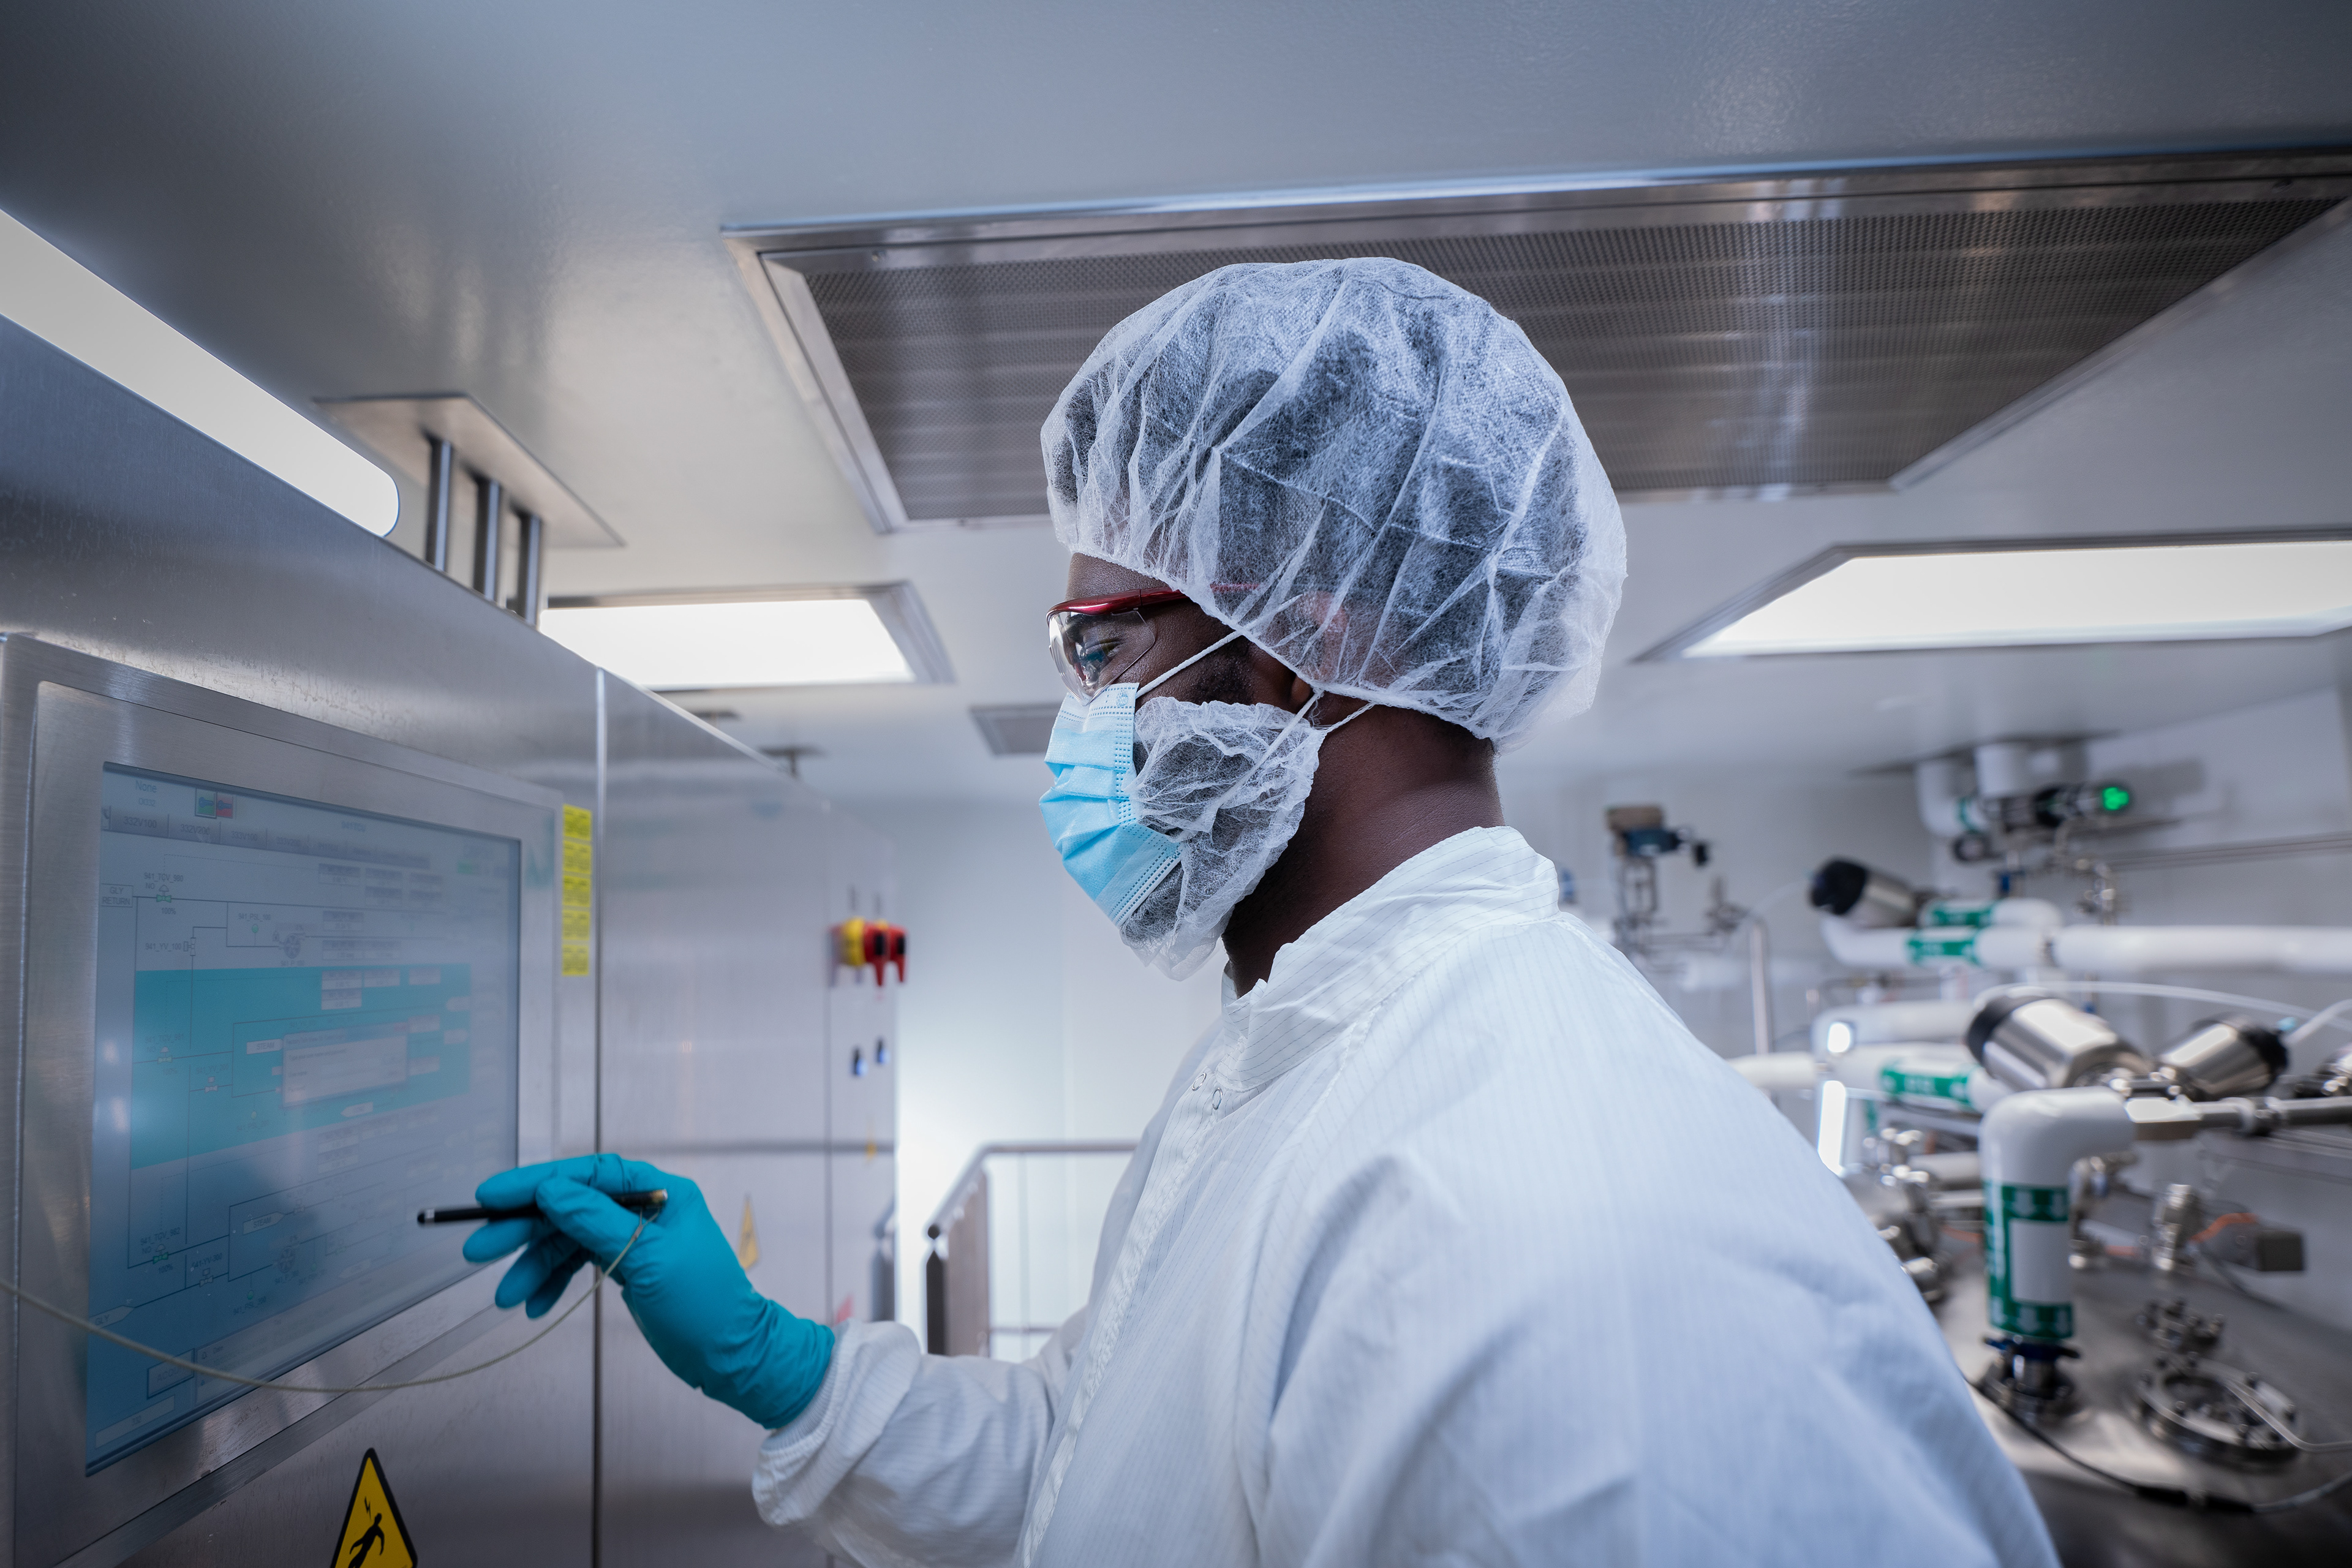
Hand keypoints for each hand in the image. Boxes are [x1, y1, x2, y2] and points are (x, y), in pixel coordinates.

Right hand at [462, 1154, 833, 1427]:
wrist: (732, 1356)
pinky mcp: (626, 1267)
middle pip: (570, 1207)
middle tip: (479, 1250)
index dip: (535, 1183)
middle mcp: (644, 1209)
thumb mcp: (647, 1260)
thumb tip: (551, 1190)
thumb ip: (595, 1222)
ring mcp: (633, 1239)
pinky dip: (553, 1283)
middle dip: (523, 1230)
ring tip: (505, 1297)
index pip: (587, 1175)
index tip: (491, 1196)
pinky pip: (578, 1264)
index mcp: (660, 1192)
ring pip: (568, 1240)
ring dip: (534, 1266)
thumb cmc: (705, 1305)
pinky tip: (534, 1305)